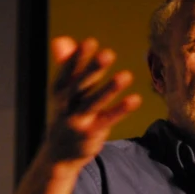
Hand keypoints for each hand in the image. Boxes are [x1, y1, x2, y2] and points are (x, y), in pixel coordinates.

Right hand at [44, 36, 141, 169]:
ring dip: (110, 89)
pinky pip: (108, 119)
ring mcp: (78, 120)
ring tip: (126, 75)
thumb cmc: (66, 114)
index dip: (79, 57)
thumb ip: (66, 65)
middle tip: (108, 54)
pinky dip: (121, 110)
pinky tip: (135, 99)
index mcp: (59, 90)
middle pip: (81, 84)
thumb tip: (62, 40)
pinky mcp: (91, 133)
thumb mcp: (63, 91)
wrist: (59, 154)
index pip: (68, 70)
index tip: (90, 42)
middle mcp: (65, 104)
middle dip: (93, 68)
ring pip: (95, 102)